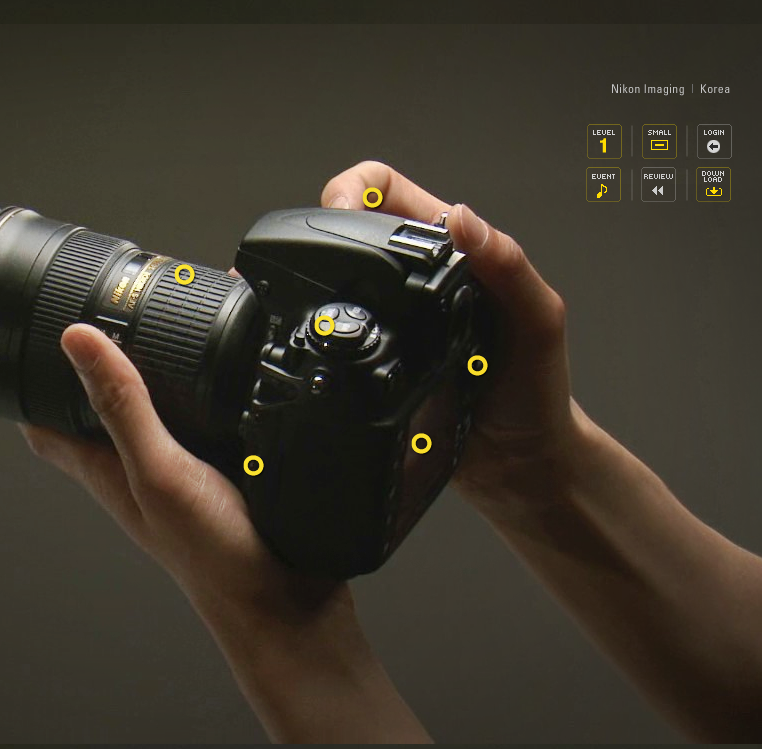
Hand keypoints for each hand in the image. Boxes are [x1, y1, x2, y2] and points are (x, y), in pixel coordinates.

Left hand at [20, 324, 428, 741]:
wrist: (285, 598)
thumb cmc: (213, 556)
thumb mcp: (159, 470)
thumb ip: (122, 406)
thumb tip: (78, 340)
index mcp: (104, 467)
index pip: (44, 422)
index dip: (28, 380)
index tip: (26, 337)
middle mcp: (136, 465)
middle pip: (99, 405)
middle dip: (96, 361)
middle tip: (98, 311)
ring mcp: (178, 467)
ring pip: (153, 408)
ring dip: (155, 372)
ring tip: (158, 326)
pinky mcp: (219, 468)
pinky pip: (202, 418)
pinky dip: (207, 390)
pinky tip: (226, 372)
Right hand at [320, 161, 579, 518]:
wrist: (517, 465)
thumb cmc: (537, 392)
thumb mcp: (537, 322)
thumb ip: (508, 267)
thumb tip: (463, 221)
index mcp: (450, 253)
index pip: (384, 190)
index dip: (353, 190)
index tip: (336, 214)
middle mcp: (410, 280)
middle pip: (342, 229)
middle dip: (318, 231)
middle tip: (312, 258)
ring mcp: (384, 321)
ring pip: (327, 281)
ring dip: (309, 280)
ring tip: (303, 293)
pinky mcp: (364, 362)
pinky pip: (328, 335)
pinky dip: (312, 331)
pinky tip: (314, 338)